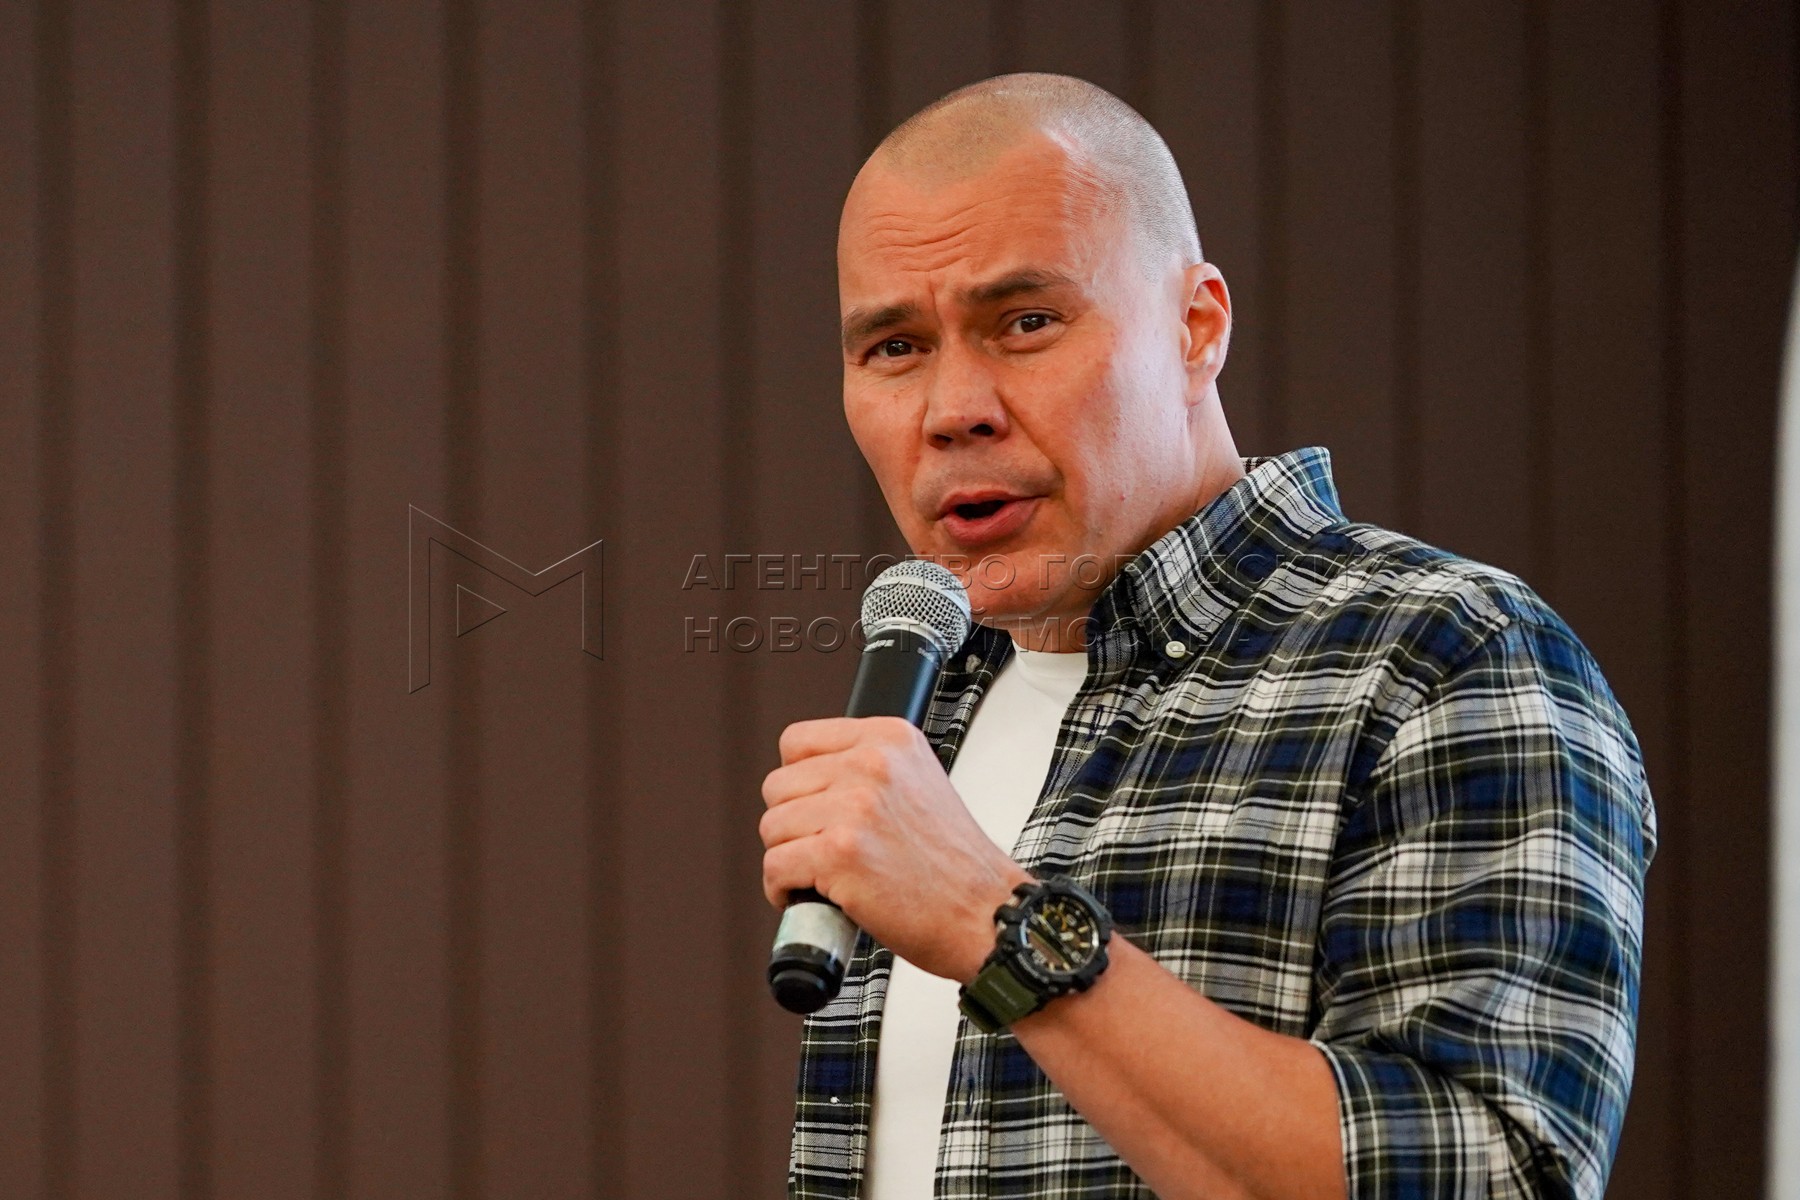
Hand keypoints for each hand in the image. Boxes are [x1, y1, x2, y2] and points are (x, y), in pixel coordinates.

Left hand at [759, 716, 1032, 981]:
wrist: (986, 914)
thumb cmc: (953, 863)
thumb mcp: (919, 781)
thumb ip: (867, 769)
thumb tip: (806, 779)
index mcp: (889, 738)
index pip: (797, 741)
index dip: (799, 782)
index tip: (816, 808)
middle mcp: (871, 763)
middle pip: (778, 787)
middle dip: (793, 825)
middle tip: (826, 849)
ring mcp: (854, 807)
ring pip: (772, 827)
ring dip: (789, 858)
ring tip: (825, 875)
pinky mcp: (839, 853)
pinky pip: (775, 867)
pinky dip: (784, 890)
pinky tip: (817, 897)